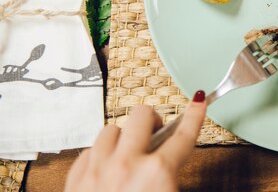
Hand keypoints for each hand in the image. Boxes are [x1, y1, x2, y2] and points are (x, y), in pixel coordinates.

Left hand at [64, 90, 207, 191]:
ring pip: (111, 130)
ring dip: (123, 139)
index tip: (198, 100)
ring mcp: (98, 171)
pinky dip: (100, 156)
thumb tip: (174, 162)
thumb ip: (173, 176)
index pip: (183, 134)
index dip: (195, 114)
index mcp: (158, 173)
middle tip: (155, 136)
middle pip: (143, 116)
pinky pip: (89, 152)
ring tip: (128, 154)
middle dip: (152, 122)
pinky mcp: (76, 180)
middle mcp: (127, 166)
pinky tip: (107, 168)